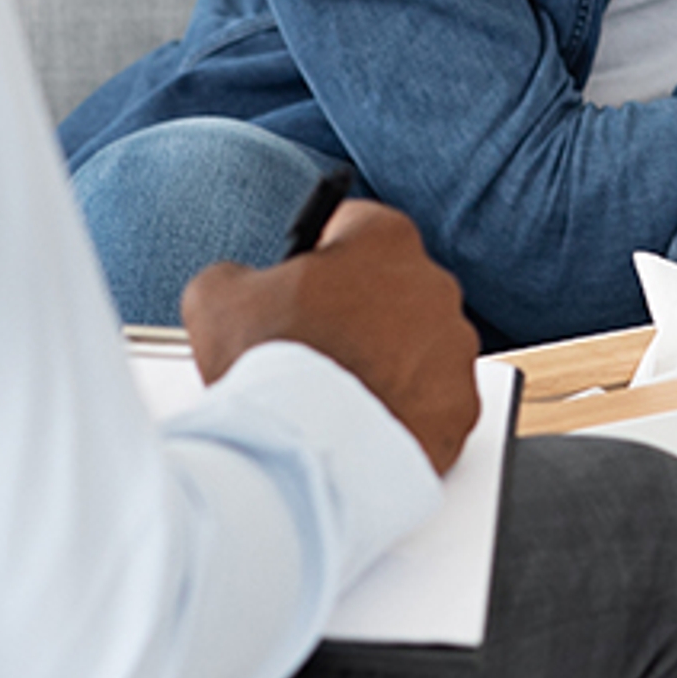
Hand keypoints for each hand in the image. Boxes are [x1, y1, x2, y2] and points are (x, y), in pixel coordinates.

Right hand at [180, 200, 479, 472]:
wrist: (304, 450)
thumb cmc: (269, 363)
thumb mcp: (216, 296)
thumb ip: (233, 274)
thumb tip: (237, 284)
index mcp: (383, 238)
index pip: (355, 226)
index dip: (320, 256)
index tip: (303, 279)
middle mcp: (433, 284)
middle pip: (390, 288)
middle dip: (357, 312)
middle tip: (314, 345)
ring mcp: (453, 349)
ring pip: (417, 346)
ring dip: (385, 361)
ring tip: (336, 392)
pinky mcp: (460, 406)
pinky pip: (432, 401)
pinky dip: (403, 410)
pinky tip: (363, 422)